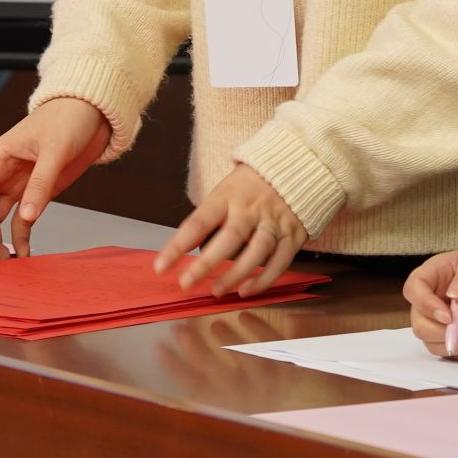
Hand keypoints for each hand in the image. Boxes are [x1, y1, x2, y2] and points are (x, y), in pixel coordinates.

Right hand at [0, 98, 110, 258]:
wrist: (92, 112)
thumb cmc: (68, 118)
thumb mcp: (55, 149)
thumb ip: (40, 184)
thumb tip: (27, 216)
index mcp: (0, 157)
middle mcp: (4, 172)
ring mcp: (20, 183)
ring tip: (4, 262)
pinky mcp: (37, 191)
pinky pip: (22, 218)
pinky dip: (20, 236)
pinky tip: (24, 251)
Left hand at [157, 163, 306, 296]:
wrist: (296, 167)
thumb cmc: (251, 186)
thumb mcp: (225, 192)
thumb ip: (208, 218)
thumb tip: (183, 247)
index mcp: (228, 195)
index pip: (198, 222)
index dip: (178, 246)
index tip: (161, 267)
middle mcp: (251, 208)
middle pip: (229, 237)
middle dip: (206, 264)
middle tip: (187, 283)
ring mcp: (274, 221)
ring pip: (256, 251)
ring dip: (236, 274)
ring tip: (216, 291)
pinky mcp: (293, 235)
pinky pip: (279, 262)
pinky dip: (264, 280)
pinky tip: (247, 290)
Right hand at [405, 251, 457, 359]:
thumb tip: (454, 293)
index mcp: (437, 273)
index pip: (414, 288)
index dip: (425, 304)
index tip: (449, 316)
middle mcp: (434, 299)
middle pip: (419, 323)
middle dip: (445, 331)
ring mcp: (443, 323)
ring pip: (434, 343)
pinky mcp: (456, 340)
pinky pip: (453, 355)